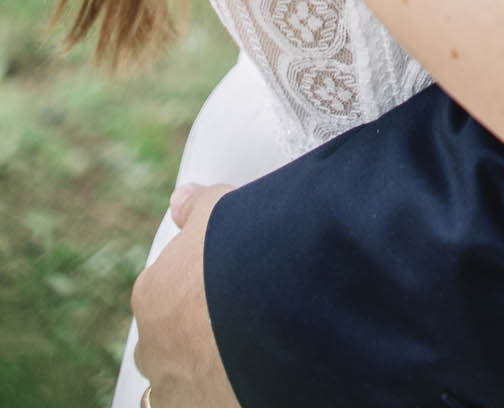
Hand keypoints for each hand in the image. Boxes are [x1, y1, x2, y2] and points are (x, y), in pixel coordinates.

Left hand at [132, 183, 241, 407]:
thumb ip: (197, 206)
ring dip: (198, 373)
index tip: (217, 286)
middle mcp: (153, 346)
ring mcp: (173, 387)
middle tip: (227, 325)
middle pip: (165, 341)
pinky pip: (201, 404)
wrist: (268, 311)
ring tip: (236, 360)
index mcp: (152, 295)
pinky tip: (240, 385)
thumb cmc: (240, 257)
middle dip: (189, 335)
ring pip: (177, 380)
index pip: (161, 292)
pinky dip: (214, 397)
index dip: (192, 288)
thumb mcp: (219, 212)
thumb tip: (182, 199)